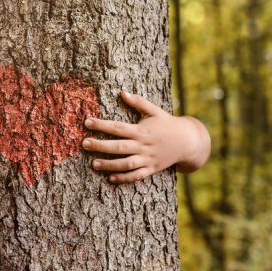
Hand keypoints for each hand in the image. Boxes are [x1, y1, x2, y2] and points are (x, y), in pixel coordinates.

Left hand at [82, 91, 209, 183]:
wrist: (187, 142)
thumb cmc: (167, 124)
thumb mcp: (154, 111)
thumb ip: (138, 102)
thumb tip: (122, 92)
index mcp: (141, 130)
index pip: (118, 127)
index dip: (101, 125)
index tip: (87, 122)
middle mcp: (143, 145)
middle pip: (118, 147)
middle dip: (100, 146)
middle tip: (84, 144)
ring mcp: (147, 159)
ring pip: (126, 164)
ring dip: (109, 165)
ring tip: (93, 164)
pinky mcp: (151, 169)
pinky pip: (136, 176)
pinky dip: (124, 178)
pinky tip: (110, 178)